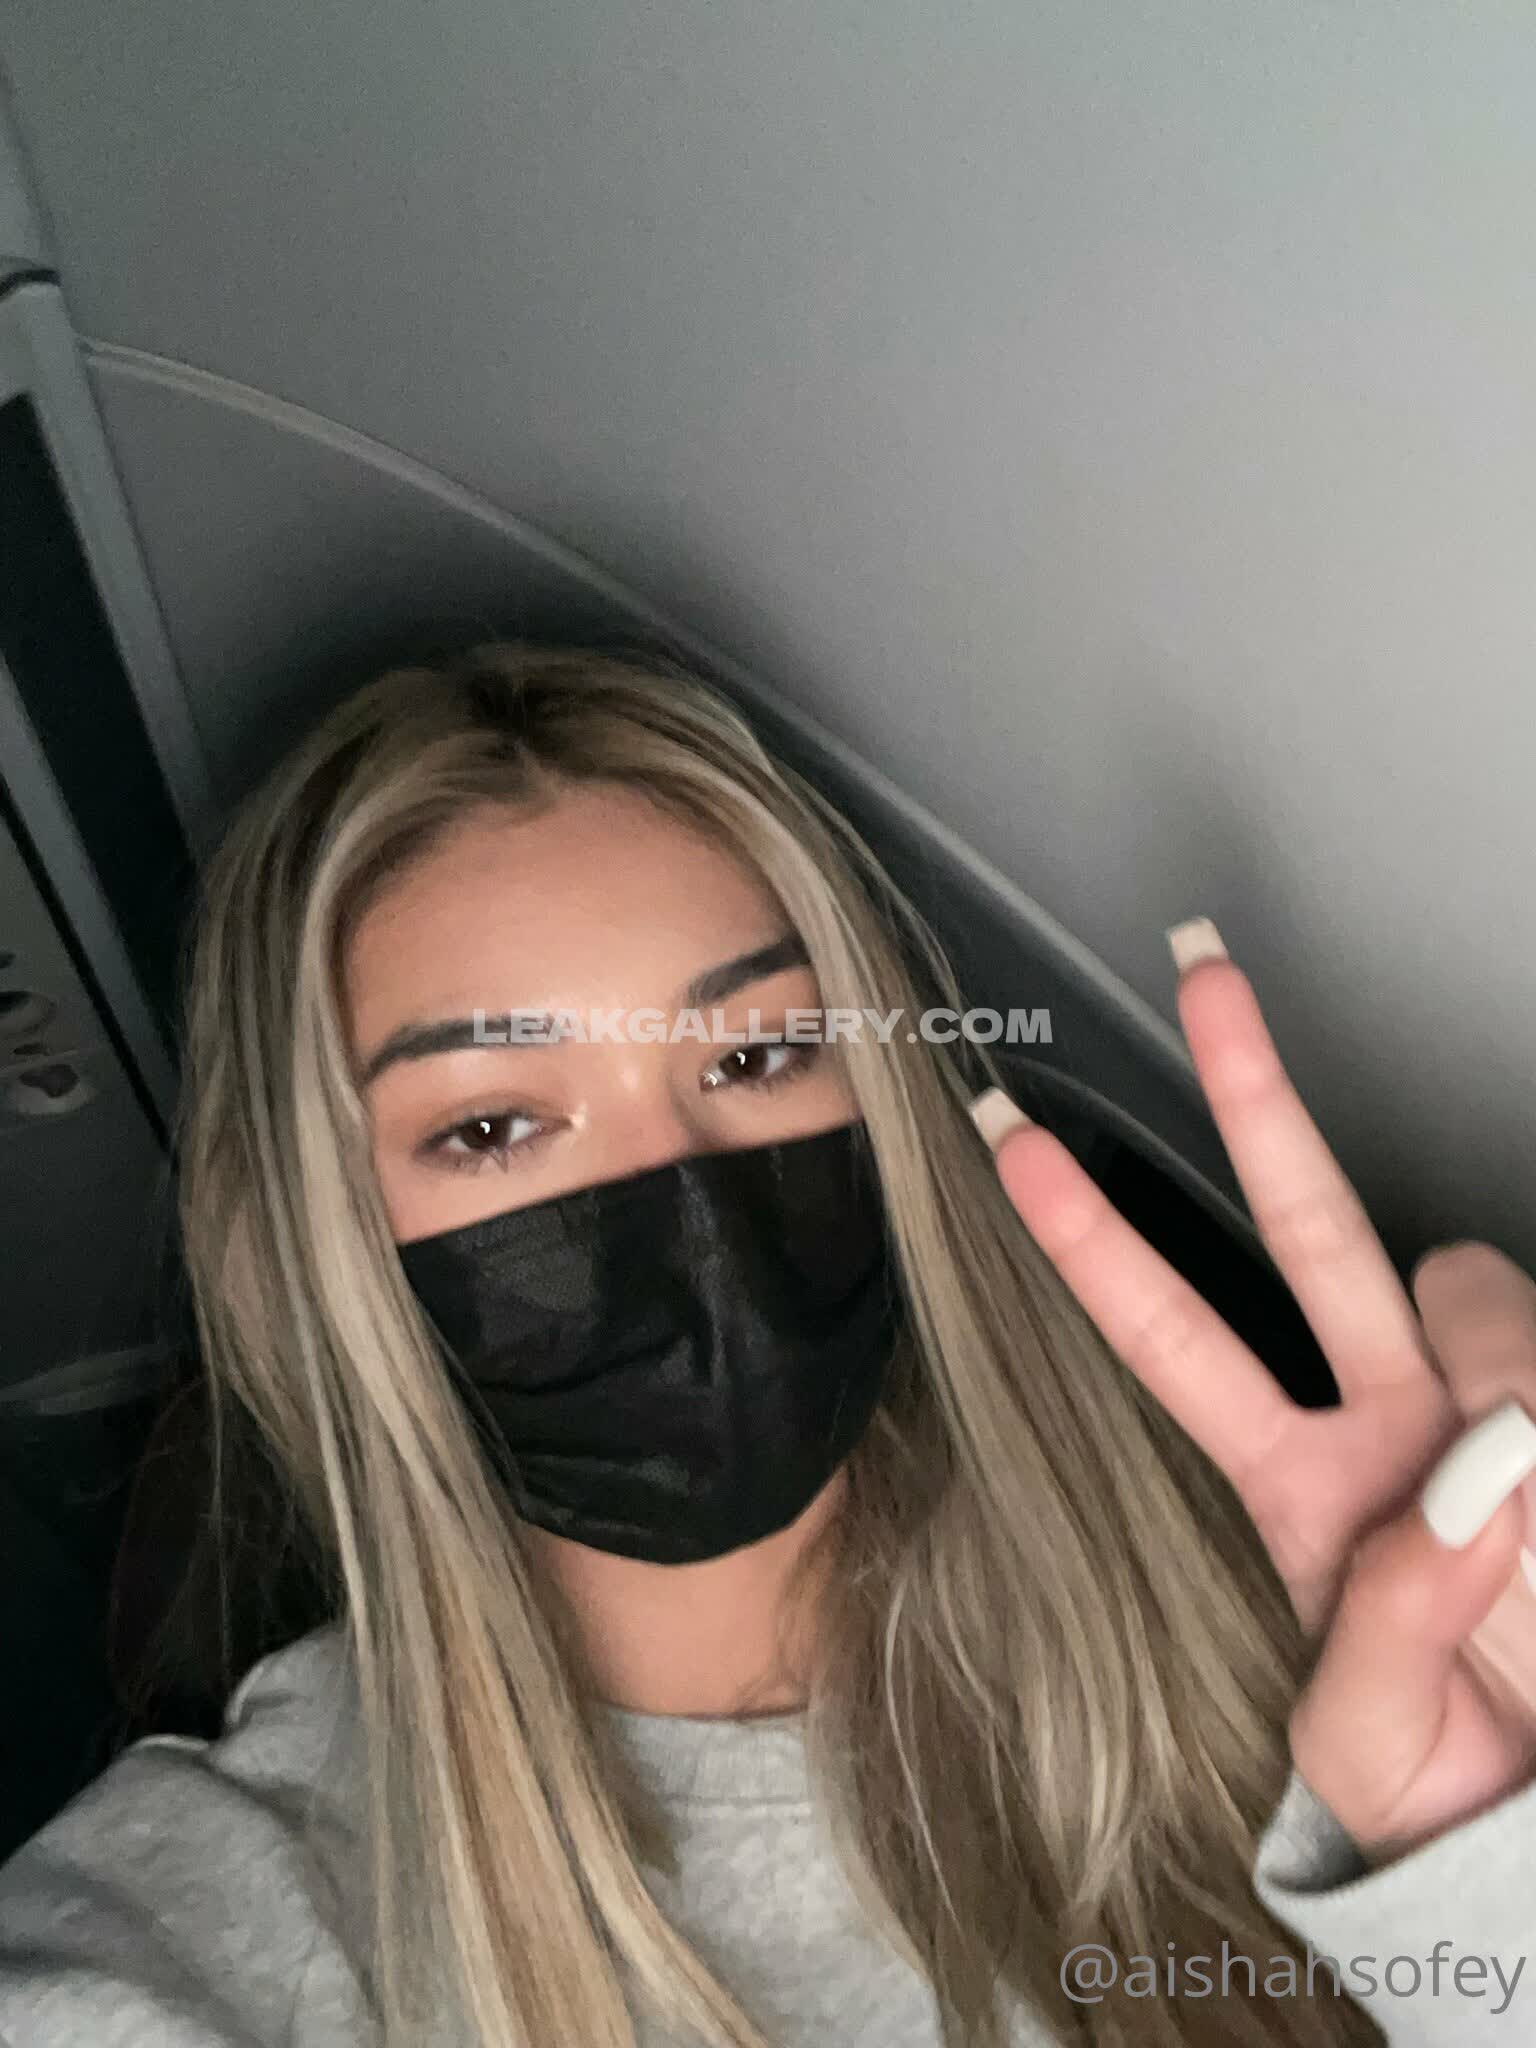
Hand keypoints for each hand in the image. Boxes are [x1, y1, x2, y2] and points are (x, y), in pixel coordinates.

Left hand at [970, 917, 1535, 1862]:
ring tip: (1522, 1526)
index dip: (1093, 1240)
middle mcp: (1385, 1418)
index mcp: (1295, 1483)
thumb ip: (1387, 1619)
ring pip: (1471, 1288)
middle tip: (1200, 965)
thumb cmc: (1440, 1797)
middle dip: (1252, 1092)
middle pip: (1304, 1223)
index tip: (1008, 1140)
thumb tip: (1479, 1468)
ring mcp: (1486, 1408)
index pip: (1174, 1334)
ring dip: (1496, 1378)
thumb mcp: (1359, 1746)